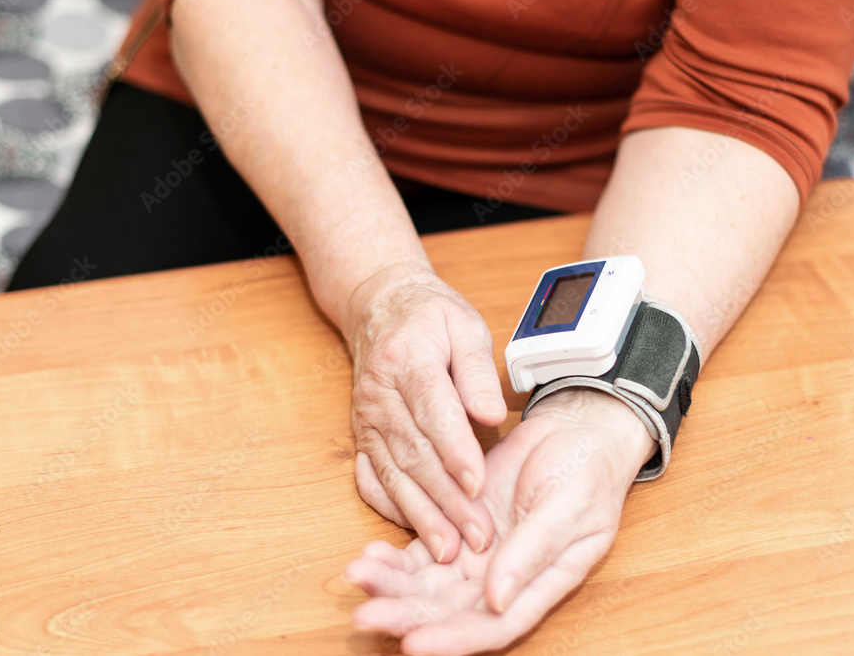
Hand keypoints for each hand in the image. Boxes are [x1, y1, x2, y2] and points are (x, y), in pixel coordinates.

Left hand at [344, 388, 656, 655]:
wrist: (576, 431)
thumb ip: (533, 553)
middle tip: (365, 616)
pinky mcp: (456, 526)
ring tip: (357, 577)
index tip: (413, 644)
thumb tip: (497, 599)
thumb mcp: (569, 508)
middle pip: (449, 612)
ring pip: (426, 585)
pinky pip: (420, 552)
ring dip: (391, 587)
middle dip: (405, 616)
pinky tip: (368, 554)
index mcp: (540, 584)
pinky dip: (393, 557)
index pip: (493, 626)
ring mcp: (478, 555)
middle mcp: (503, 580)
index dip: (453, 639)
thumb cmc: (587, 472)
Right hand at [346, 261, 507, 562]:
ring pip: (392, 473)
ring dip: (421, 514)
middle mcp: (380, 394)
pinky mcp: (362, 436)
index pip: (432, 410)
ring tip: (449, 548)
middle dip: (446, 499)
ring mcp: (366, 418)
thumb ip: (477, 371)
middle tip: (478, 534)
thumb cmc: (429, 316)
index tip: (479, 485)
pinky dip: (390, 507)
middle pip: (414, 452)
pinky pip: (370, 478)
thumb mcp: (464, 324)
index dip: (455, 450)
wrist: (378, 305)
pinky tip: (413, 530)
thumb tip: (492, 414)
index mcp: (408, 359)